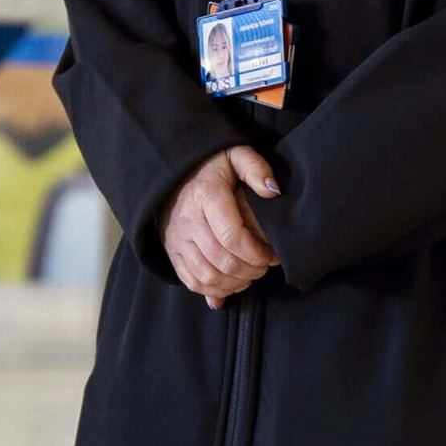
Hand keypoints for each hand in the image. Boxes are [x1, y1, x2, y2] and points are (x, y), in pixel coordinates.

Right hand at [160, 147, 279, 306]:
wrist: (175, 173)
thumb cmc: (213, 165)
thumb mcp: (236, 154)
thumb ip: (257, 168)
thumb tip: (273, 191)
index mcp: (206, 196)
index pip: (232, 236)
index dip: (256, 253)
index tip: (272, 255)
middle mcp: (188, 220)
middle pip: (221, 260)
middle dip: (250, 270)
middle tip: (265, 266)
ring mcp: (177, 239)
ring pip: (206, 276)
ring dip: (234, 283)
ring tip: (251, 275)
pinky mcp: (172, 252)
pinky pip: (191, 281)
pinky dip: (215, 290)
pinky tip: (232, 283)